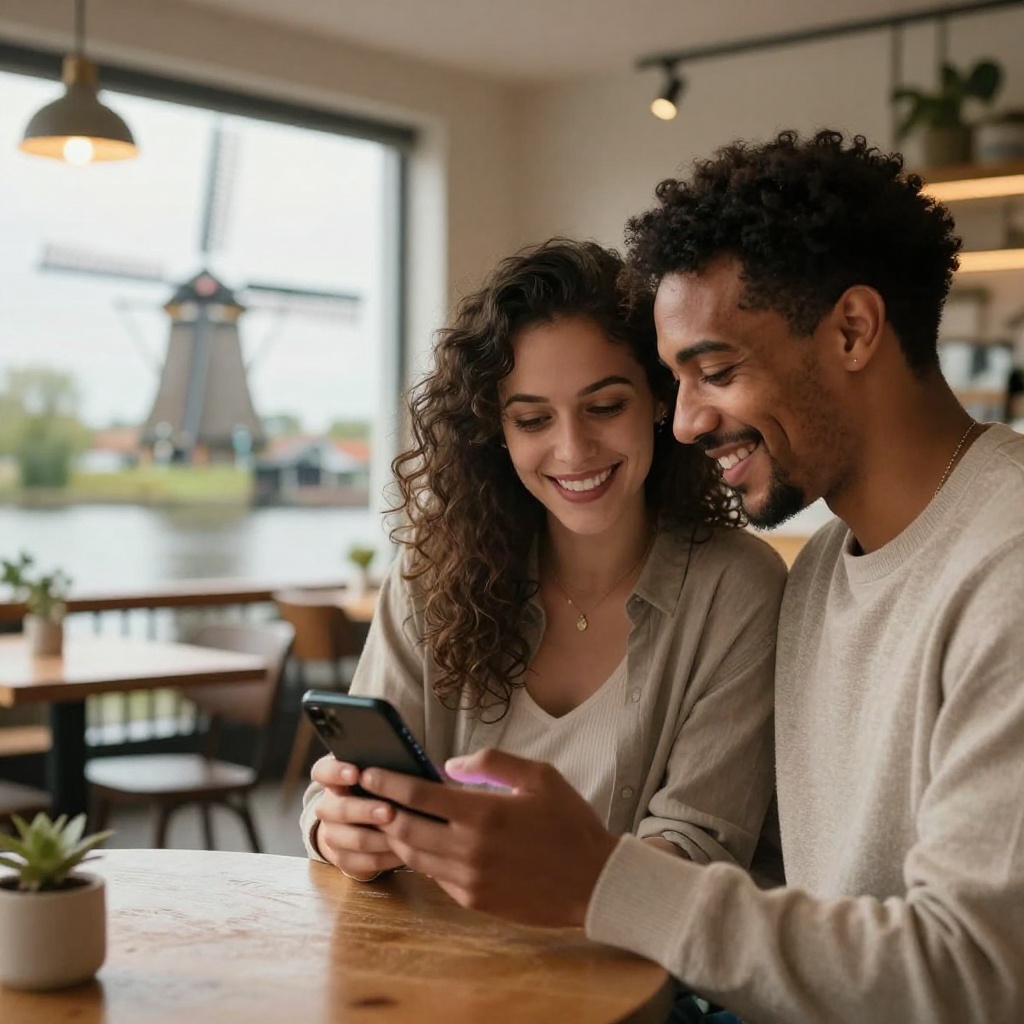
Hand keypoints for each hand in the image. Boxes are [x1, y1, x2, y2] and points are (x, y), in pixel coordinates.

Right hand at [310, 755, 403, 879]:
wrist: (368, 823)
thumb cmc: (381, 788)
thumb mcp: (381, 774)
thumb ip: (386, 768)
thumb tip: (406, 761)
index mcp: (334, 778)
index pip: (322, 771)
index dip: (336, 772)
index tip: (356, 773)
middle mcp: (328, 806)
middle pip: (338, 809)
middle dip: (365, 810)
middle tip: (389, 811)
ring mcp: (332, 834)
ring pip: (351, 838)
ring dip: (378, 838)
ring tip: (402, 835)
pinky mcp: (342, 859)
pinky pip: (361, 862)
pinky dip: (383, 857)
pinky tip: (403, 852)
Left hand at [359, 748, 618, 925]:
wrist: (594, 882)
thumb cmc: (570, 823)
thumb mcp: (540, 776)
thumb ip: (493, 763)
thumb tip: (450, 765)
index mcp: (484, 813)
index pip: (418, 795)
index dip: (387, 782)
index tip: (368, 772)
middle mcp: (469, 848)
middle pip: (404, 828)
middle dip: (381, 809)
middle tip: (367, 795)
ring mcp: (469, 879)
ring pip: (413, 856)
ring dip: (396, 835)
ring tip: (388, 816)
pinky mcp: (473, 900)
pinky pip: (435, 876)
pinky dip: (423, 857)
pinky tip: (424, 842)